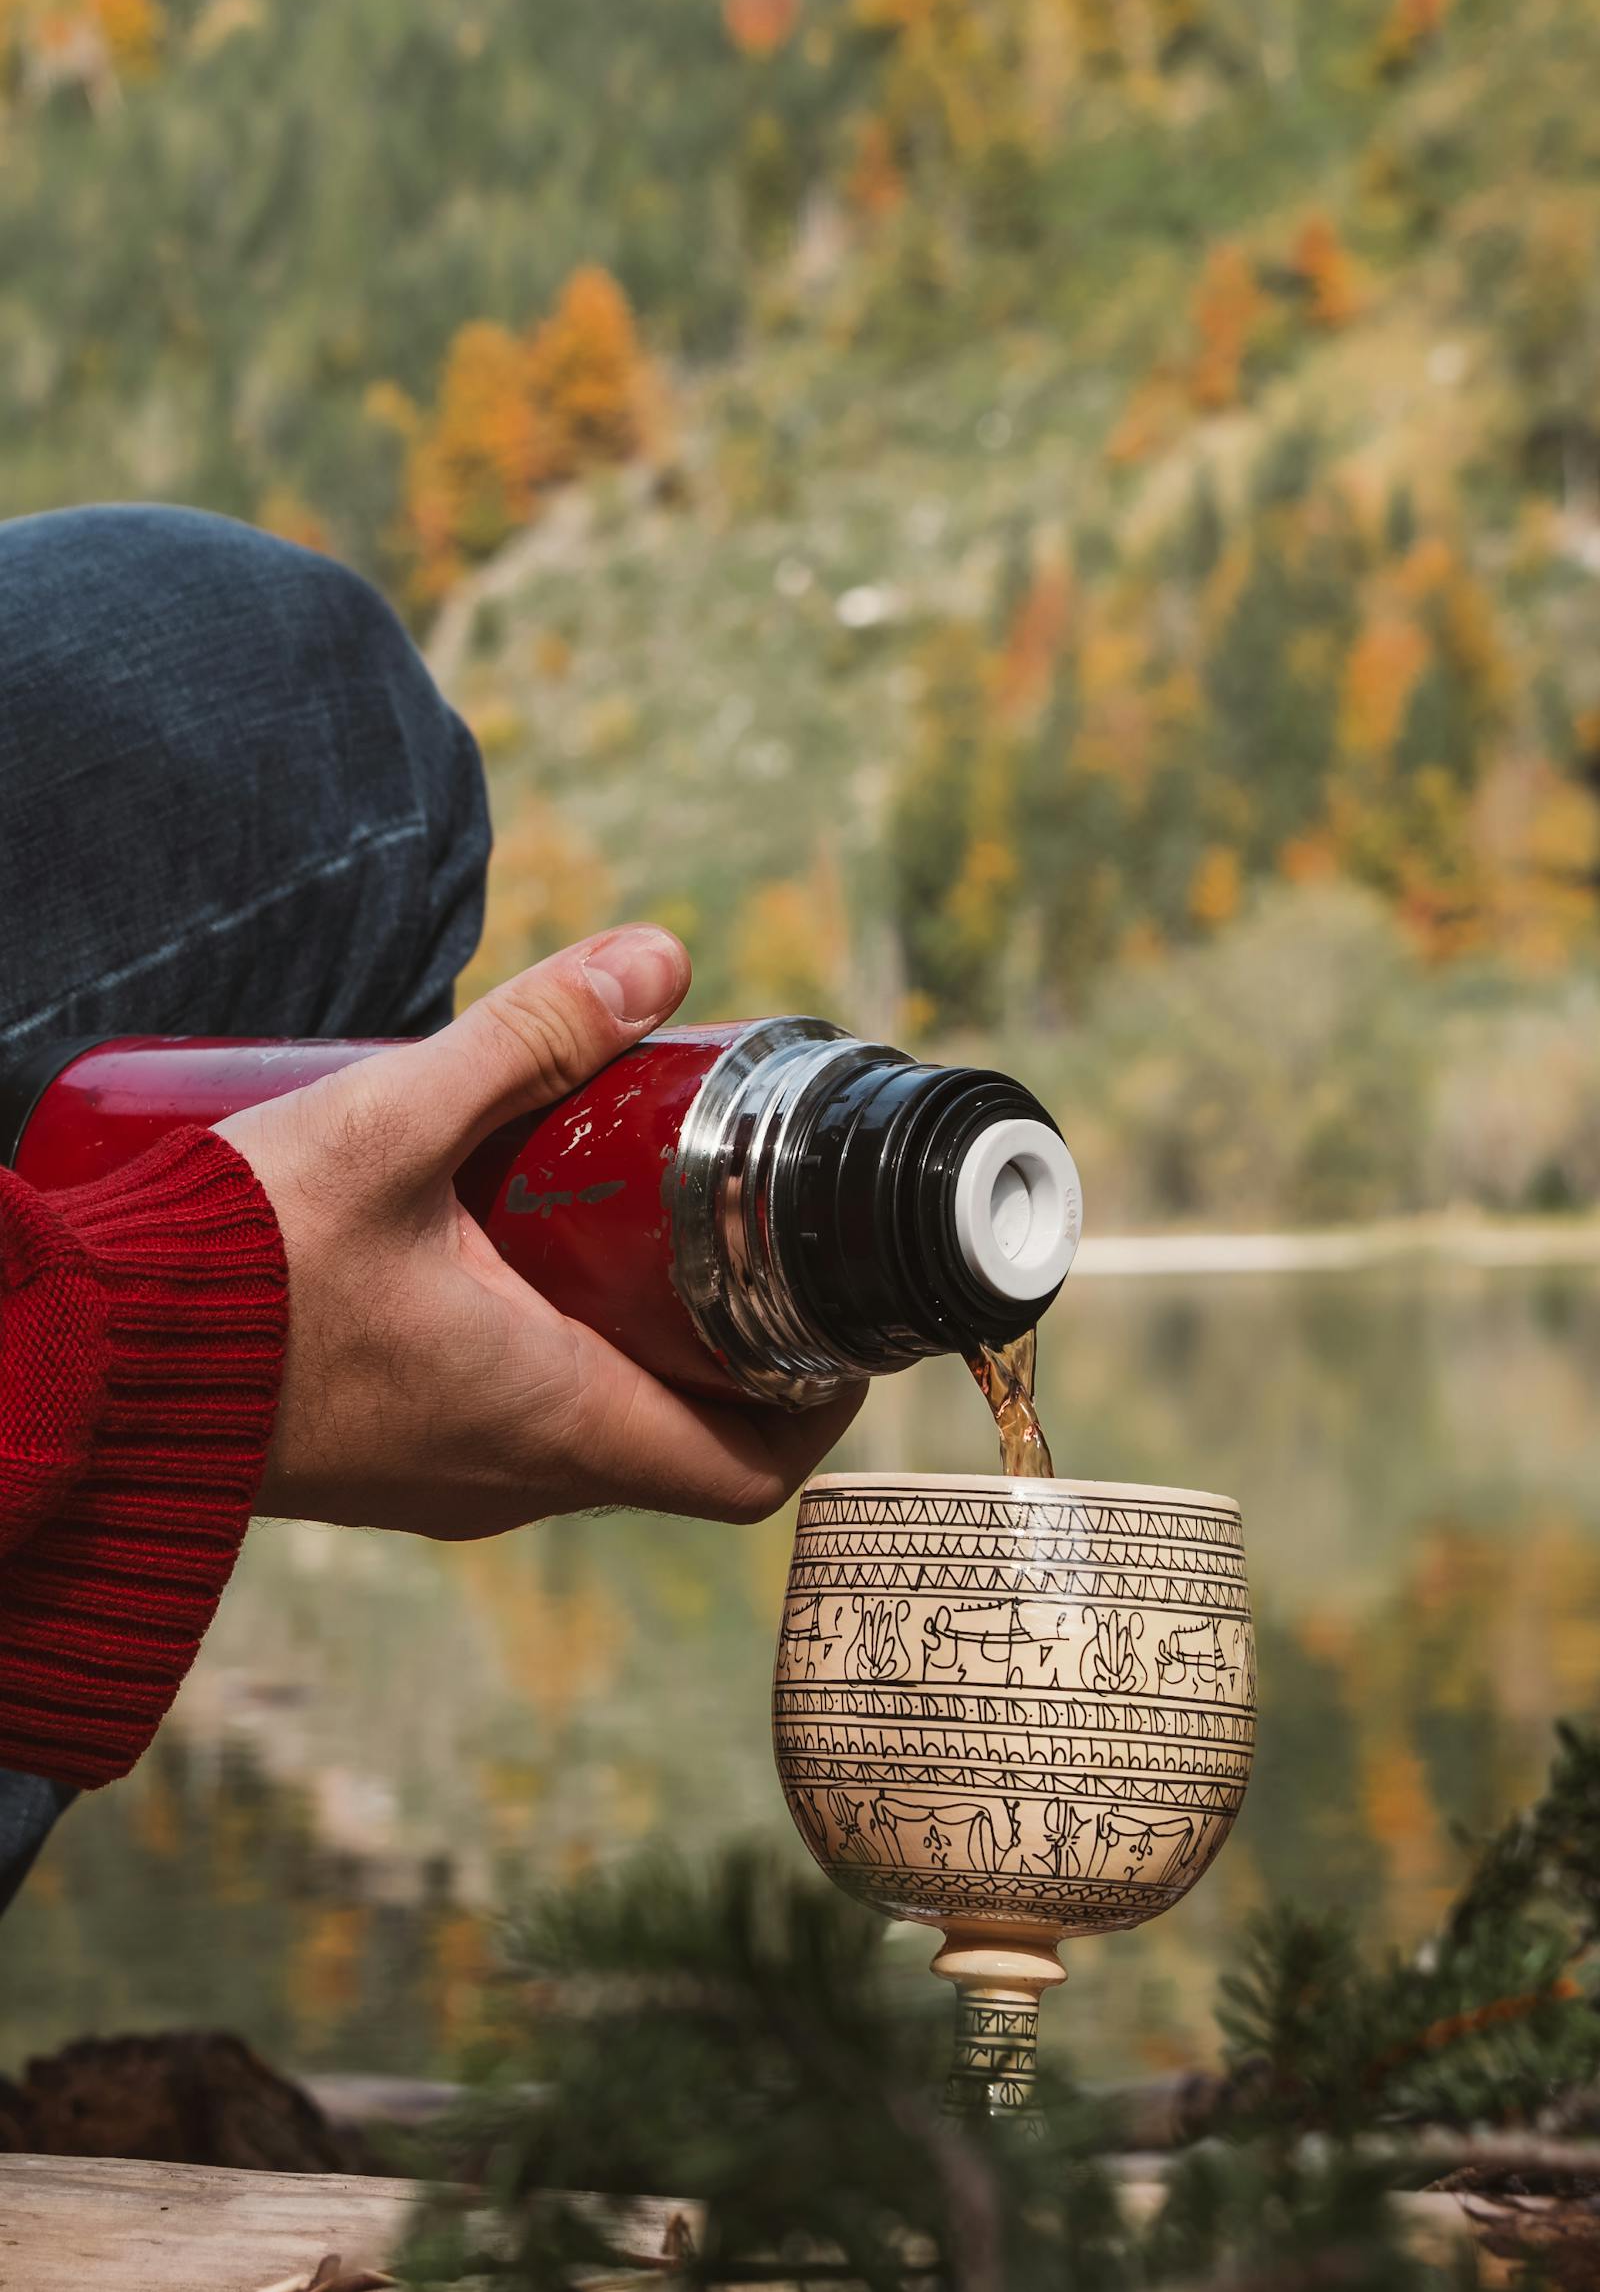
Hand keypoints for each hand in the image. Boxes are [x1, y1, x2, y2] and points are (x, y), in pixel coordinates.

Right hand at [215, 926, 861, 1536]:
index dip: (822, 1401)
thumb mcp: (395, 1123)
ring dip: (637, 1337)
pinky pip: (515, 1421)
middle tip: (734, 1226)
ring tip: (632, 1219)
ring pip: (596, 1428)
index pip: (748, 1470)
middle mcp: (511, 1478)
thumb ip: (528, 1036)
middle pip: (683, 1438)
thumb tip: (658, 961)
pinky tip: (515, 1250)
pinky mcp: (390, 1458)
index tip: (840, 1313)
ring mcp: (447, 1481)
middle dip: (732, 1340)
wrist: (76, 1367)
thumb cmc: (229, 1270)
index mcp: (550, 1422)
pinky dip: (554, 1350)